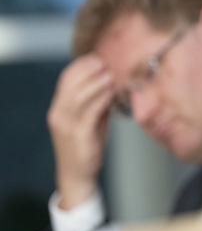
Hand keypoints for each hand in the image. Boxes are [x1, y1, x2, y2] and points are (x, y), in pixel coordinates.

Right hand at [47, 55, 114, 209]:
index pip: (65, 78)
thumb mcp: (92, 118)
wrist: (78, 174)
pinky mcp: (78, 135)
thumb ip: (98, 101)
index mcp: (59, 107)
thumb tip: (112, 81)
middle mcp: (58, 114)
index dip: (81, 65)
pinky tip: (111, 93)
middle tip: (105, 61)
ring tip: (110, 74)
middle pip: (70, 83)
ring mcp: (66, 125)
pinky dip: (100, 100)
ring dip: (95, 82)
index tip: (98, 56)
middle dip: (88, 69)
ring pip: (78, 96)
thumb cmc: (87, 144)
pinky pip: (89, 112)